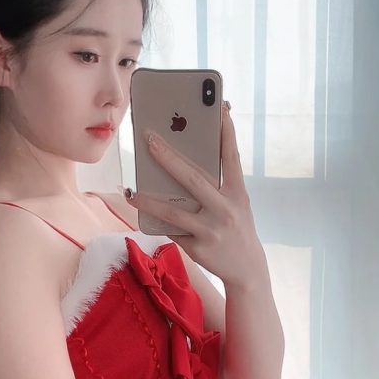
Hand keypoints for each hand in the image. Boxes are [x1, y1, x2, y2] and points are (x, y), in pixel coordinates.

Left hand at [130, 102, 264, 287]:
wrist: (247, 269)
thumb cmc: (236, 227)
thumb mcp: (237, 205)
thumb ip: (219, 186)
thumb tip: (185, 165)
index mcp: (237, 194)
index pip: (231, 158)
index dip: (227, 133)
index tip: (220, 109)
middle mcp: (225, 209)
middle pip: (193, 179)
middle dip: (169, 158)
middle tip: (149, 140)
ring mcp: (211, 229)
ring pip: (173, 211)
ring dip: (149, 201)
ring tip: (131, 191)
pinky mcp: (199, 247)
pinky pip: (172, 231)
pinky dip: (157, 222)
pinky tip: (141, 214)